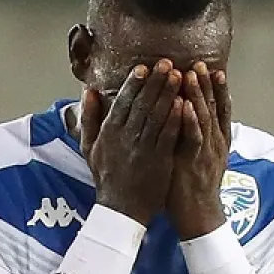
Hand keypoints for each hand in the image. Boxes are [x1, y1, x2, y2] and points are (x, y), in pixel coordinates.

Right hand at [79, 59, 184, 225]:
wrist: (121, 210)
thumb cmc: (106, 177)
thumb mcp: (89, 147)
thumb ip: (89, 118)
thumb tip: (89, 91)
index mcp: (109, 133)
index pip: (122, 103)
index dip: (133, 84)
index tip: (143, 68)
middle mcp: (125, 138)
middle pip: (142, 105)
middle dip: (155, 82)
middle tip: (167, 63)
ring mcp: (143, 149)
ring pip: (157, 117)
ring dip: (168, 95)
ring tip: (179, 76)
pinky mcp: (159, 160)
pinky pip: (168, 136)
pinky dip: (176, 119)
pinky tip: (184, 104)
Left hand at [167, 63, 233, 239]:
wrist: (199, 217)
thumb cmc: (193, 188)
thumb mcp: (201, 159)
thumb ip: (199, 139)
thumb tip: (193, 120)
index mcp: (218, 142)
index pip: (220, 110)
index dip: (218, 90)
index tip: (213, 69)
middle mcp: (215, 143)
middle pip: (213, 108)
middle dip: (207, 85)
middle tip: (199, 63)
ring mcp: (206, 152)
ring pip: (204, 118)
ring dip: (198, 95)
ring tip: (191, 74)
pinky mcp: (194, 162)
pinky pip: (193, 138)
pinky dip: (190, 120)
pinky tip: (184, 105)